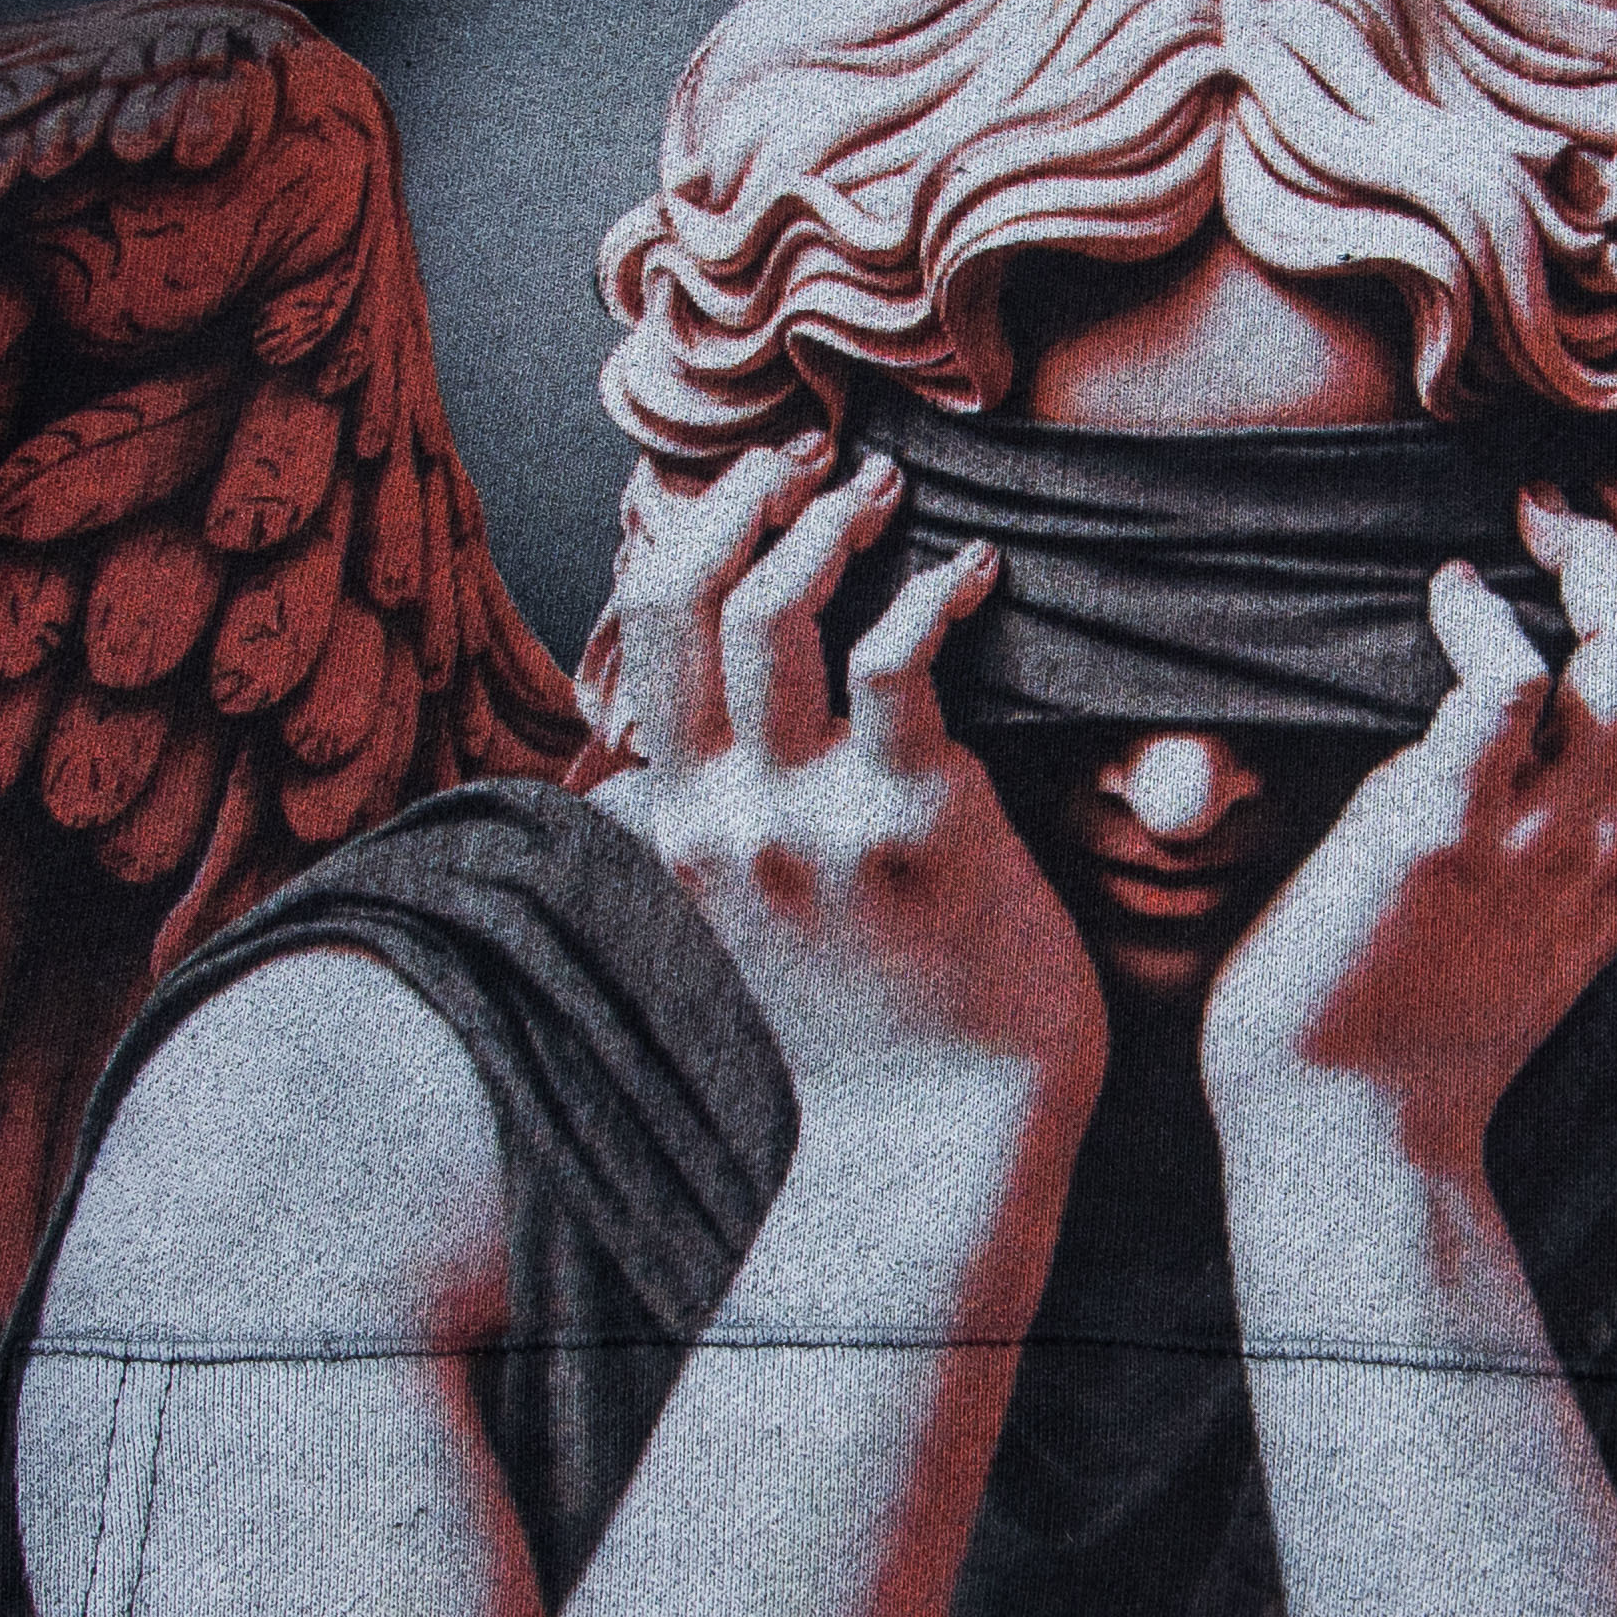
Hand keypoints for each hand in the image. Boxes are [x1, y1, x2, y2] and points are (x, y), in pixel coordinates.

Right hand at [587, 437, 1103, 1146]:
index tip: (743, 497)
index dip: (687, 538)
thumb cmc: (865, 1048)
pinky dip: (934, 590)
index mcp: (676, 835)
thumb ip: (716, 849)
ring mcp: (806, 820)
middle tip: (805, 460)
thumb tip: (696, 777)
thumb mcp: (744, 939)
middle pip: (684, 599)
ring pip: (775, 610)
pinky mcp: (910, 825)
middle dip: (739, 500)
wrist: (932, 1155)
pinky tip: (975, 571)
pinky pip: (897, 661)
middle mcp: (720, 818)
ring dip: (828, 524)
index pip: (640, 641)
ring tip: (884, 494)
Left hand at [1201, 490, 1616, 1167]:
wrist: (1350, 1135)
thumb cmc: (1408, 1025)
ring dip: (1587, 556)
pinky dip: (1476, 613)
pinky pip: (1500, 682)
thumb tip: (1517, 723)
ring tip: (1525, 524)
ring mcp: (1543, 837)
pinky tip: (1438, 598)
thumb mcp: (1524, 924)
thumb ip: (1547, 832)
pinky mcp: (1444, 832)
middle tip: (1598, 495)